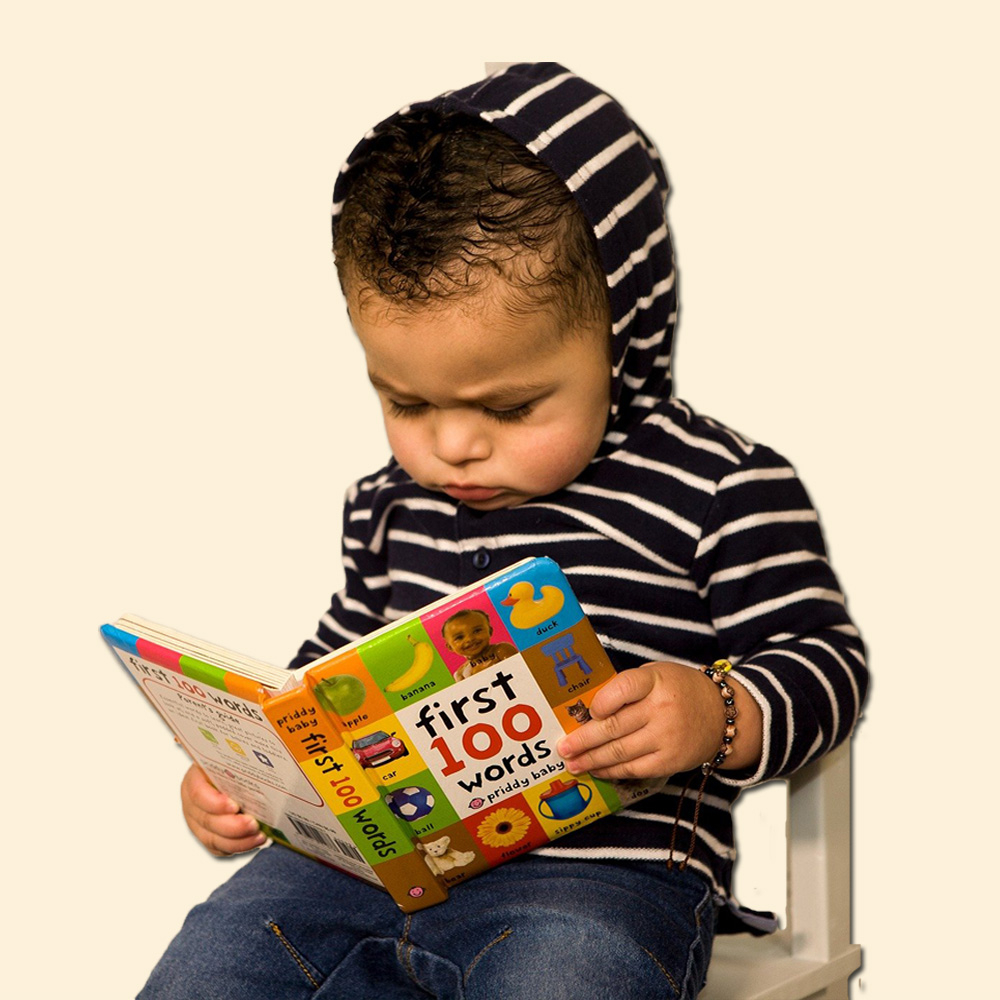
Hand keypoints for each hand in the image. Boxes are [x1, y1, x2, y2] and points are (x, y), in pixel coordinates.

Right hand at [180, 763, 266, 856]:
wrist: (231, 773)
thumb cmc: (233, 762)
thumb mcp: (230, 757)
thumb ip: (236, 758)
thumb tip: (254, 752)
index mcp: (194, 779)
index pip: (198, 793)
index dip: (214, 803)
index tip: (235, 806)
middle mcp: (192, 803)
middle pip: (206, 820)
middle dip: (232, 826)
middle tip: (253, 824)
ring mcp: (198, 823)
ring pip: (212, 839)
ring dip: (238, 841)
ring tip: (259, 836)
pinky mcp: (208, 836)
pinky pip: (219, 848)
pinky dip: (238, 847)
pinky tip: (255, 841)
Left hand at [555, 661, 761, 779]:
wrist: (722, 715)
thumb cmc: (679, 690)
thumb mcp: (656, 675)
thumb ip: (626, 688)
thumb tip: (586, 709)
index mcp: (655, 680)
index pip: (622, 689)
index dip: (600, 702)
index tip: (587, 711)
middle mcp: (661, 709)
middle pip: (614, 726)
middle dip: (583, 739)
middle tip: (563, 747)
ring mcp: (666, 738)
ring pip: (620, 752)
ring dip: (591, 760)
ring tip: (572, 763)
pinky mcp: (670, 761)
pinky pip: (633, 769)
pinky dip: (611, 771)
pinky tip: (596, 769)